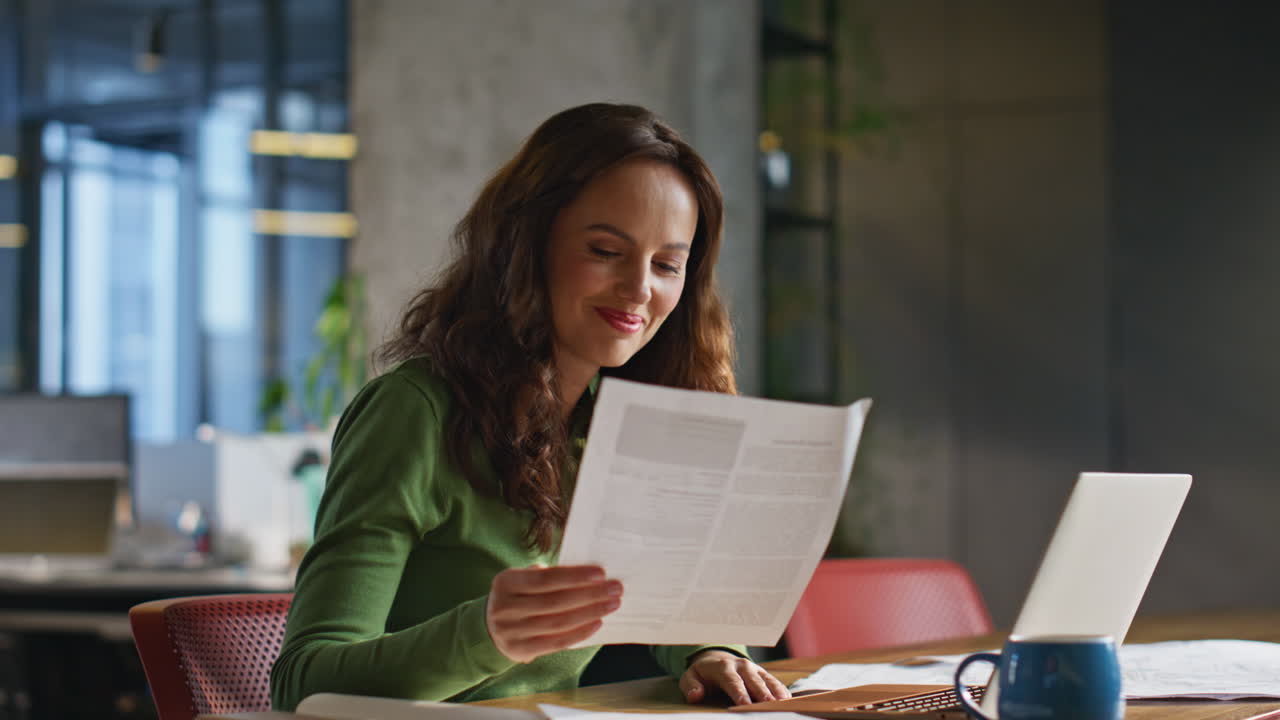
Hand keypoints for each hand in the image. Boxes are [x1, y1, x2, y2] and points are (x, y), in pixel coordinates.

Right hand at [485, 564, 621, 662]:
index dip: (574, 576)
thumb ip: (547, 574)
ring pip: (558, 622)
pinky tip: (597, 623)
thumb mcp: (522, 579)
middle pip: (554, 601)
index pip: (544, 579)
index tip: (601, 573)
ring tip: (612, 604)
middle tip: (615, 588)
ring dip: (589, 613)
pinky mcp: (520, 650)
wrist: (489, 628)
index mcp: (506, 582)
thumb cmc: (518, 596)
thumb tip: (587, 573)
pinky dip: (579, 633)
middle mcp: (505, 607)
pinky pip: (556, 642)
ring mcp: (511, 631)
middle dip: (589, 594)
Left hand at [679, 649, 791, 705]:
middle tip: (769, 705)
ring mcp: (754, 669)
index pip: (732, 682)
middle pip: (753, 681)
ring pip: (767, 680)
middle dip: (761, 693)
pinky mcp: (762, 673)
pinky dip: (781, 690)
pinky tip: (788, 700)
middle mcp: (741, 666)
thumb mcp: (690, 677)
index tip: (744, 703)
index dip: (739, 693)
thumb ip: (691, 686)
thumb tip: (695, 695)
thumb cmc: (702, 674)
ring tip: (783, 703)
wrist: (715, 660)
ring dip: (776, 691)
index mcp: (723, 668)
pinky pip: (774, 681)